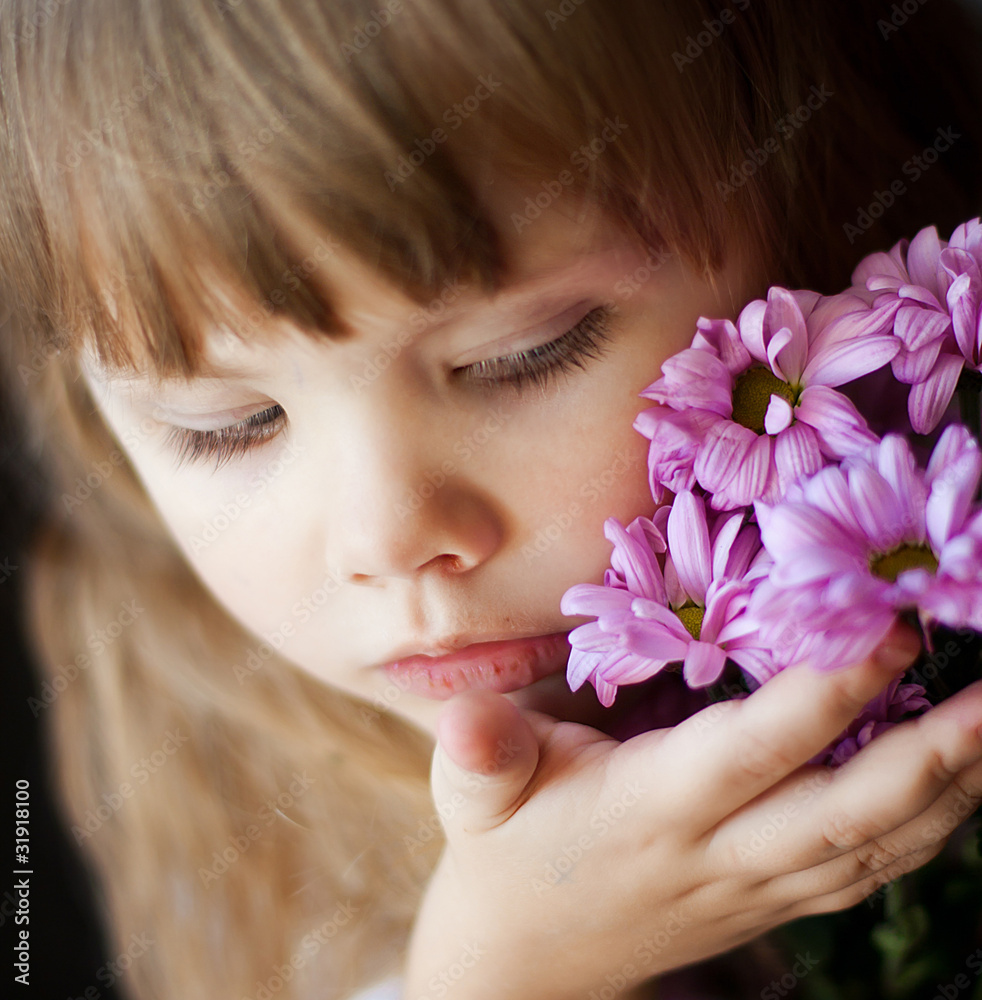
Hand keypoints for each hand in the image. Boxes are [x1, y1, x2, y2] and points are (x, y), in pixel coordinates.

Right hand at [403, 621, 981, 999]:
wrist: (525, 967)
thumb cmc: (504, 855)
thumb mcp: (474, 800)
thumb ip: (478, 755)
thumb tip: (464, 718)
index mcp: (653, 813)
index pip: (755, 752)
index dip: (827, 694)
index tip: (888, 625)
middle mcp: (721, 857)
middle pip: (848, 814)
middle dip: (936, 751)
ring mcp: (757, 890)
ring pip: (875, 849)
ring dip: (951, 789)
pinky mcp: (772, 903)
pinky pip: (866, 869)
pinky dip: (927, 828)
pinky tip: (961, 783)